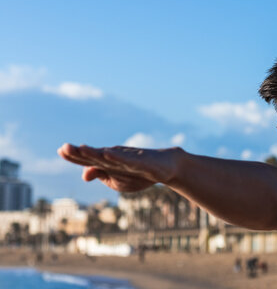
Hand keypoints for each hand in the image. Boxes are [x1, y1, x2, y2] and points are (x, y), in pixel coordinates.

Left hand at [57, 143, 180, 191]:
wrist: (166, 168)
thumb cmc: (139, 173)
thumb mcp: (117, 179)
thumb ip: (100, 174)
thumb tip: (83, 174)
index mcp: (108, 163)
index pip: (88, 159)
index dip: (74, 155)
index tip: (60, 150)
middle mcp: (117, 157)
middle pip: (96, 155)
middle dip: (80, 152)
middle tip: (63, 147)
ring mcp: (129, 159)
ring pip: (110, 156)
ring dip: (96, 152)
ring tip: (81, 148)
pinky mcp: (142, 162)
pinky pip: (128, 160)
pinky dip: (118, 156)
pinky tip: (108, 153)